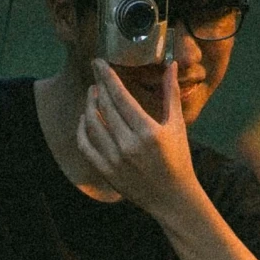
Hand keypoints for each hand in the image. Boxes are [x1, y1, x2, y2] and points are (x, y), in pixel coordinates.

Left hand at [76, 58, 200, 218]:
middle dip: (98, 86)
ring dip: (89, 105)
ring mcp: (115, 160)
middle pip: (105, 108)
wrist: (172, 197)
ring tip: (92, 93)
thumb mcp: (177, 126)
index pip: (121, 97)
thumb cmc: (178, 159)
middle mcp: (129, 145)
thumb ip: (170, 94)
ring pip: (92, 125)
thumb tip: (172, 65)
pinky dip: (82, 130)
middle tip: (95, 73)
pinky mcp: (106, 171)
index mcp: (148, 131)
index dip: (107, 77)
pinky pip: (85, 146)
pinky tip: (85, 119)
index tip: (99, 62)